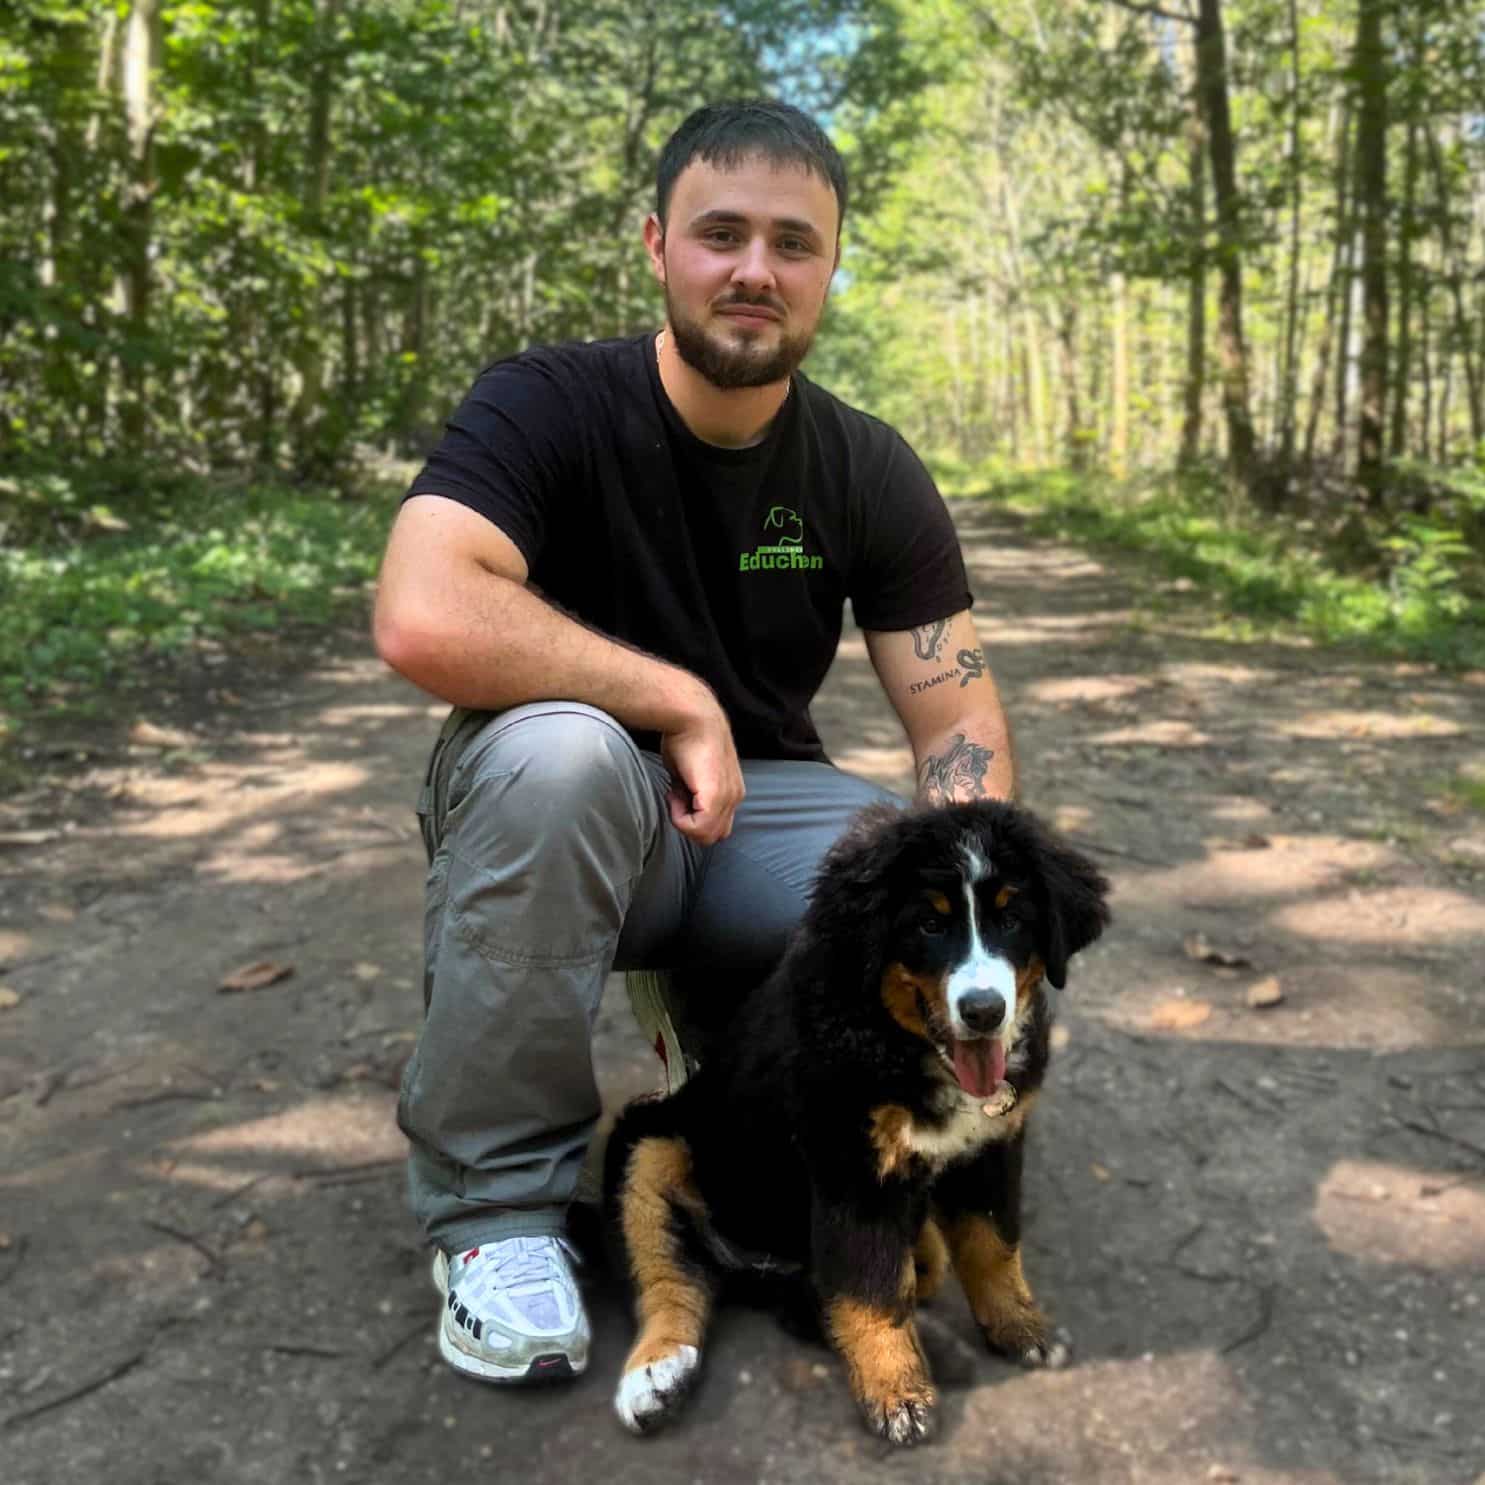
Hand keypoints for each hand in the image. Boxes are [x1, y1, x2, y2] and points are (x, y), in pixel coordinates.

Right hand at [659, 692, 744, 844]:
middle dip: (690, 824)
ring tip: (674, 793)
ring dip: (685, 821)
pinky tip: (673, 793)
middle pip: (714, 835)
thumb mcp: (690, 773)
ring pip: (707, 836)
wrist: (690, 716)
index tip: (677, 793)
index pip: (716, 825)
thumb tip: (683, 806)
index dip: (692, 818)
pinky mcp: (716, 796)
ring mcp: (729, 797)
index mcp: (732, 791)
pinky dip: (681, 818)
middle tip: (675, 798)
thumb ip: (692, 793)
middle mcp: (735, 796)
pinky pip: (699, 828)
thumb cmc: (686, 737)